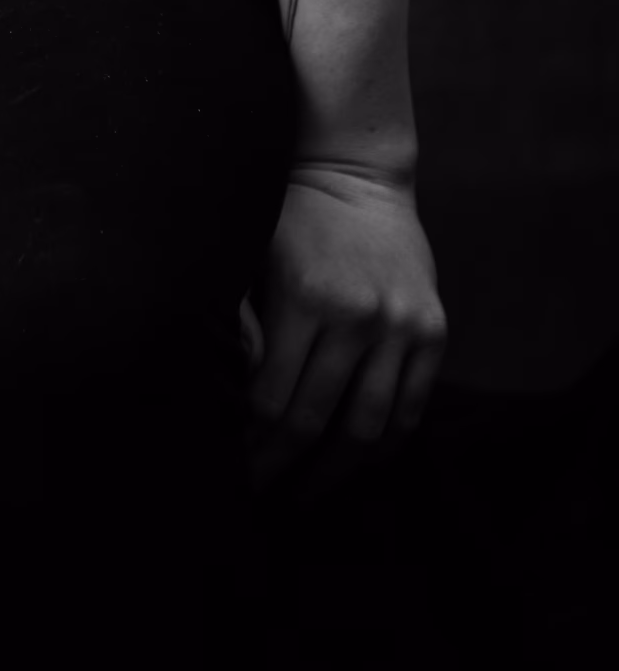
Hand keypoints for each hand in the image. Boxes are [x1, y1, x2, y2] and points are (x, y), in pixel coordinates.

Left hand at [240, 160, 446, 494]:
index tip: (236, 467)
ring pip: (370, 428)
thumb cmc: (289, 218)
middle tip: (264, 495)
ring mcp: (402, 326)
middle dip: (285, 467)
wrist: (356, 174)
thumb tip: (242, 393)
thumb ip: (243, 321)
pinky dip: (384, 446)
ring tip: (308, 495)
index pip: (274, 400)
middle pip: (318, 421)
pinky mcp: (433, 331)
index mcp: (305, 296)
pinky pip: (411, 410)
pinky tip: (356, 464)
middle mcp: (358, 315)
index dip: (253, 444)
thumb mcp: (250, 253)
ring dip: (336, 474)